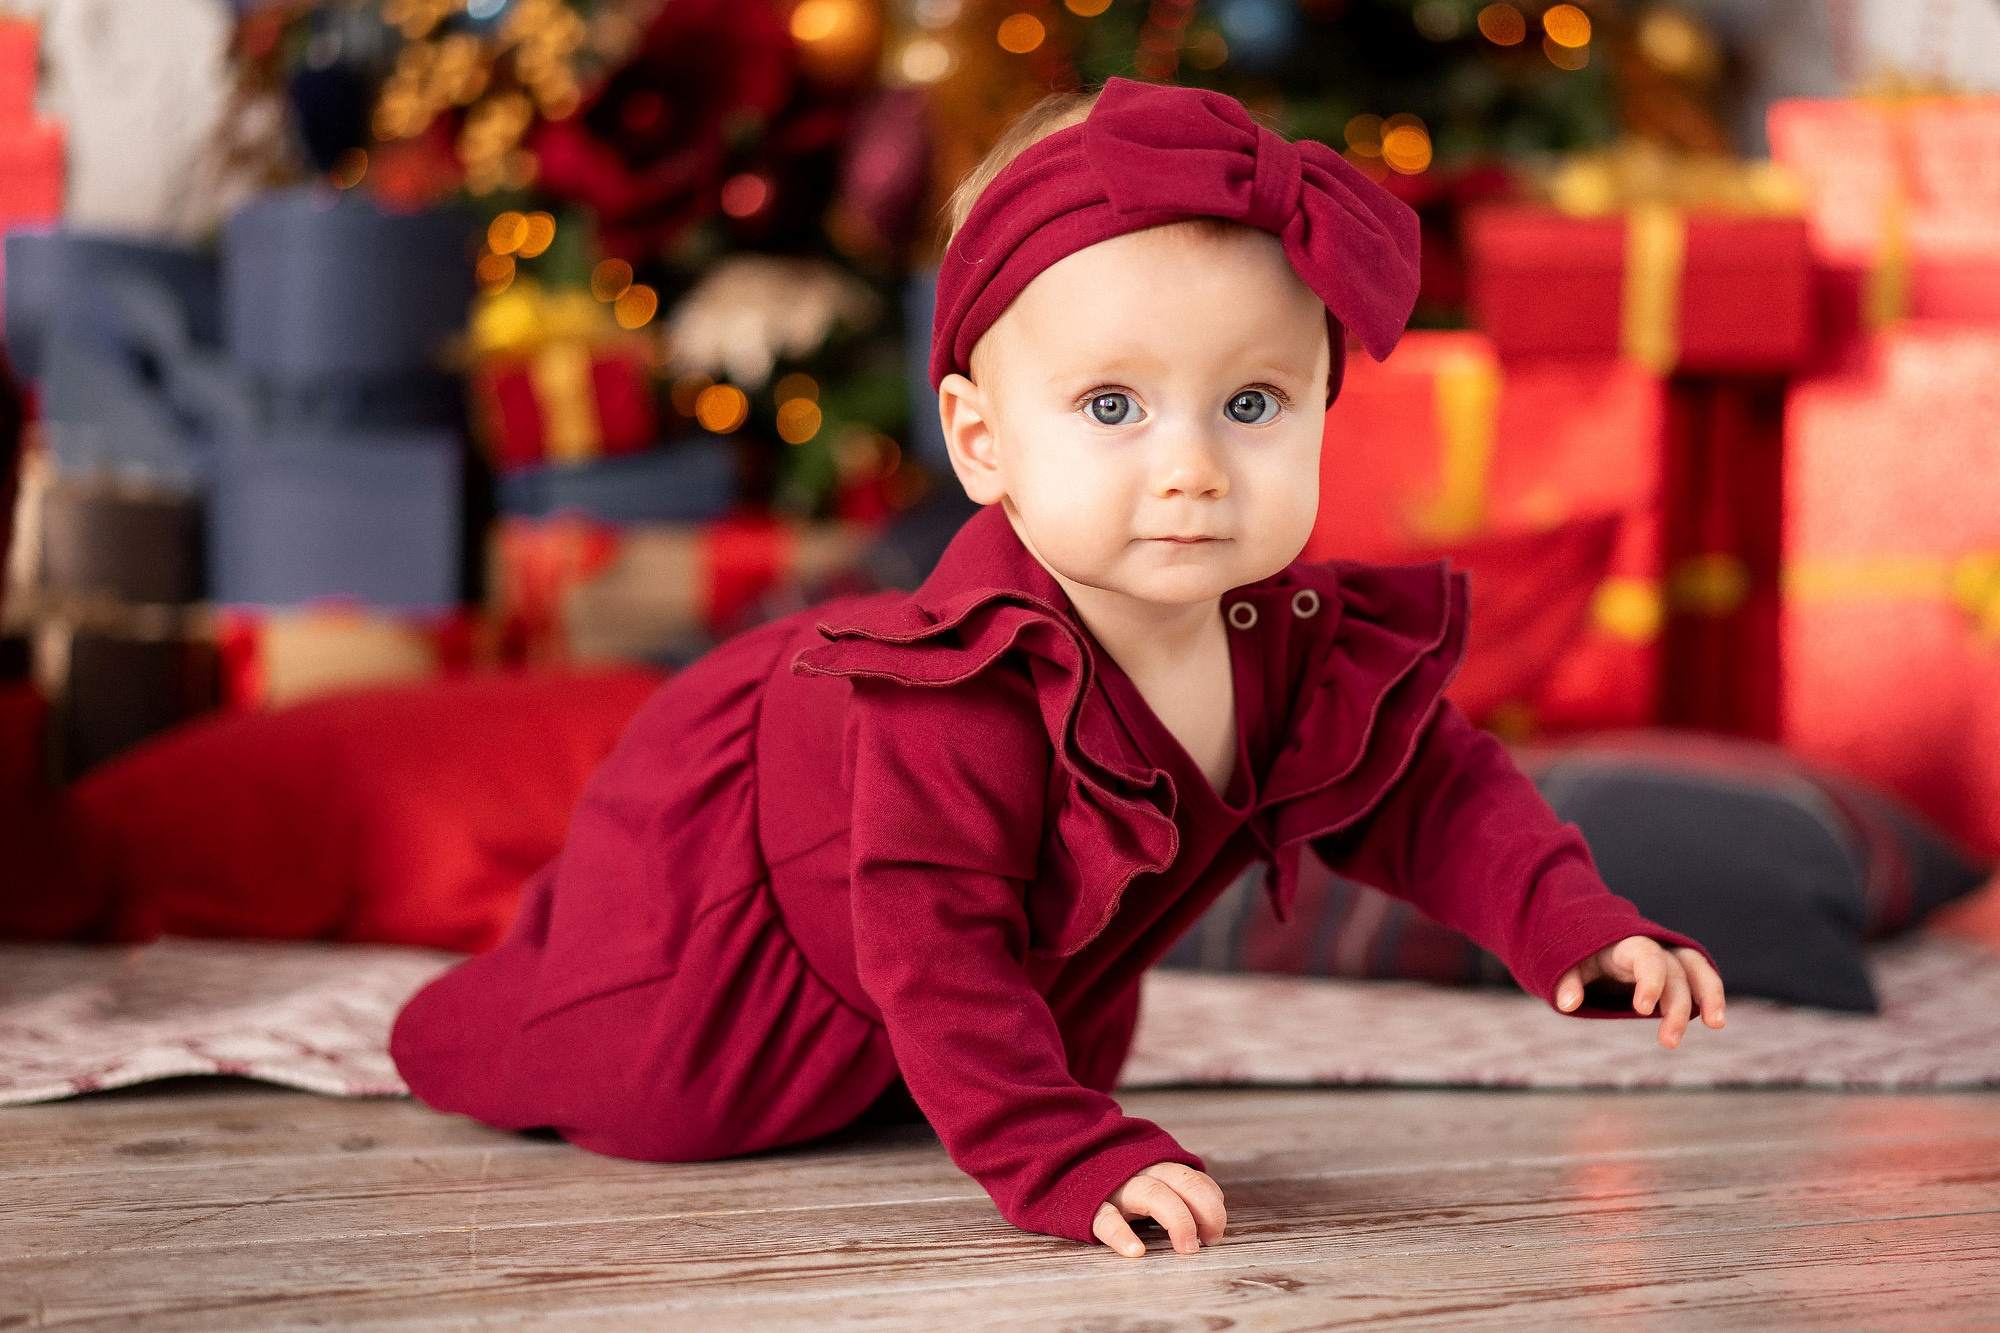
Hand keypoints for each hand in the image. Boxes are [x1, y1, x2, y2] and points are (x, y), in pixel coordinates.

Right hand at [1091, 1162, 1226, 1257]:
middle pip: (1181, 1180)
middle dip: (1204, 1209)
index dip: (1212, 1203)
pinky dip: (1122, 1234)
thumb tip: (1213, 1208)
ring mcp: (1114, 1186)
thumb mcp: (1145, 1179)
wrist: (1057, 1168)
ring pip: (1152, 1192)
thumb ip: (1175, 1188)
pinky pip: (1106, 1218)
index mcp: (1154, 1166)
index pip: (1193, 1178)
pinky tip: (1135, 1251)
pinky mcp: (1089, 1206)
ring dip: (1176, 1218)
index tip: (1215, 1233)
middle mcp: (1138, 1171)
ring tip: (1188, 1248)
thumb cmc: (1111, 1184)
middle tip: (1211, 1241)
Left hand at [1556, 937, 1725, 1048]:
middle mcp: (1652, 947)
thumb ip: (1567, 981)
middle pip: (1674, 970)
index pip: (1646, 957)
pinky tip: (1713, 1019)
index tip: (1643, 1009)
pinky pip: (1699, 977)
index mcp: (1624, 944)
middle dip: (1676, 1006)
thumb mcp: (1567, 963)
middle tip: (1669, 1042)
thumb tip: (1568, 1003)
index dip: (1650, 980)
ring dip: (1709, 994)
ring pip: (1697, 968)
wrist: (1595, 941)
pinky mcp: (1677, 971)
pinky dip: (1708, 995)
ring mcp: (1668, 957)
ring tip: (1717, 1024)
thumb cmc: (1581, 955)